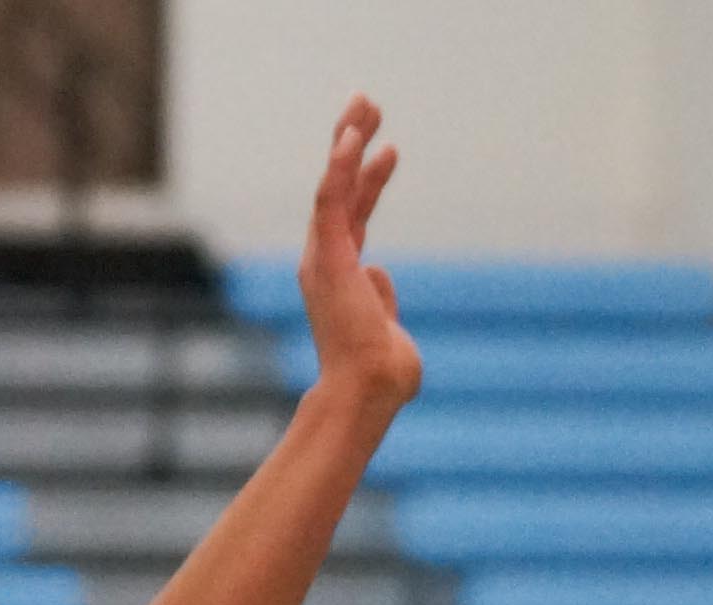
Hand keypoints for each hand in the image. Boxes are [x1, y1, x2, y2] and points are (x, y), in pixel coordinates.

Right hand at [296, 97, 421, 416]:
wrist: (366, 392)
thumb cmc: (380, 373)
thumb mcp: (386, 326)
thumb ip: (380, 297)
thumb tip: (379, 275)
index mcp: (340, 273)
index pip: (354, 215)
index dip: (369, 180)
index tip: (388, 151)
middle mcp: (326, 259)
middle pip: (338, 188)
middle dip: (351, 143)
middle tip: (368, 105)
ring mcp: (324, 256)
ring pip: (333, 184)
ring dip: (347, 141)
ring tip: (365, 104)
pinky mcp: (329, 257)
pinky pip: (331, 200)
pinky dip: (341, 167)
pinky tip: (353, 136)